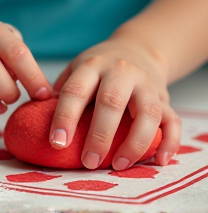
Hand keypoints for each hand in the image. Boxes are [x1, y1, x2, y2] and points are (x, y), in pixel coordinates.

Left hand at [49, 37, 180, 169]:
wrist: (136, 49)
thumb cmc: (100, 65)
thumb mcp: (78, 67)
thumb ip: (64, 89)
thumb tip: (41, 117)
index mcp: (92, 65)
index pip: (76, 91)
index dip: (65, 117)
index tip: (57, 143)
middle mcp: (120, 71)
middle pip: (111, 102)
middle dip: (99, 135)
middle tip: (88, 162)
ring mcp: (145, 83)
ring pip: (146, 113)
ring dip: (133, 143)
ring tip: (118, 165)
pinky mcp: (163, 96)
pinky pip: (172, 119)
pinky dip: (169, 141)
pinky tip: (159, 159)